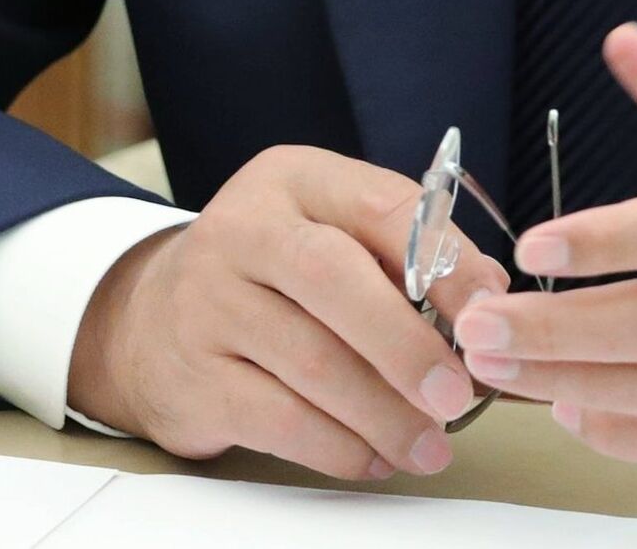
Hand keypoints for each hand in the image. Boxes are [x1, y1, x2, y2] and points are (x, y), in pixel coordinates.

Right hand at [68, 144, 506, 480]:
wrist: (149, 315)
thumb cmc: (272, 268)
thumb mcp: (329, 225)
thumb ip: (402, 247)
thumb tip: (485, 290)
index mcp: (293, 178)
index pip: (380, 206)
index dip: (442, 262)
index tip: (487, 311)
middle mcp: (243, 230)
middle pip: (335, 282)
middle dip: (406, 345)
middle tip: (458, 393)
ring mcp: (210, 305)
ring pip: (311, 364)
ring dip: (383, 413)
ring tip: (431, 442)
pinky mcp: (194, 380)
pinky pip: (279, 422)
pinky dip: (338, 448)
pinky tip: (376, 458)